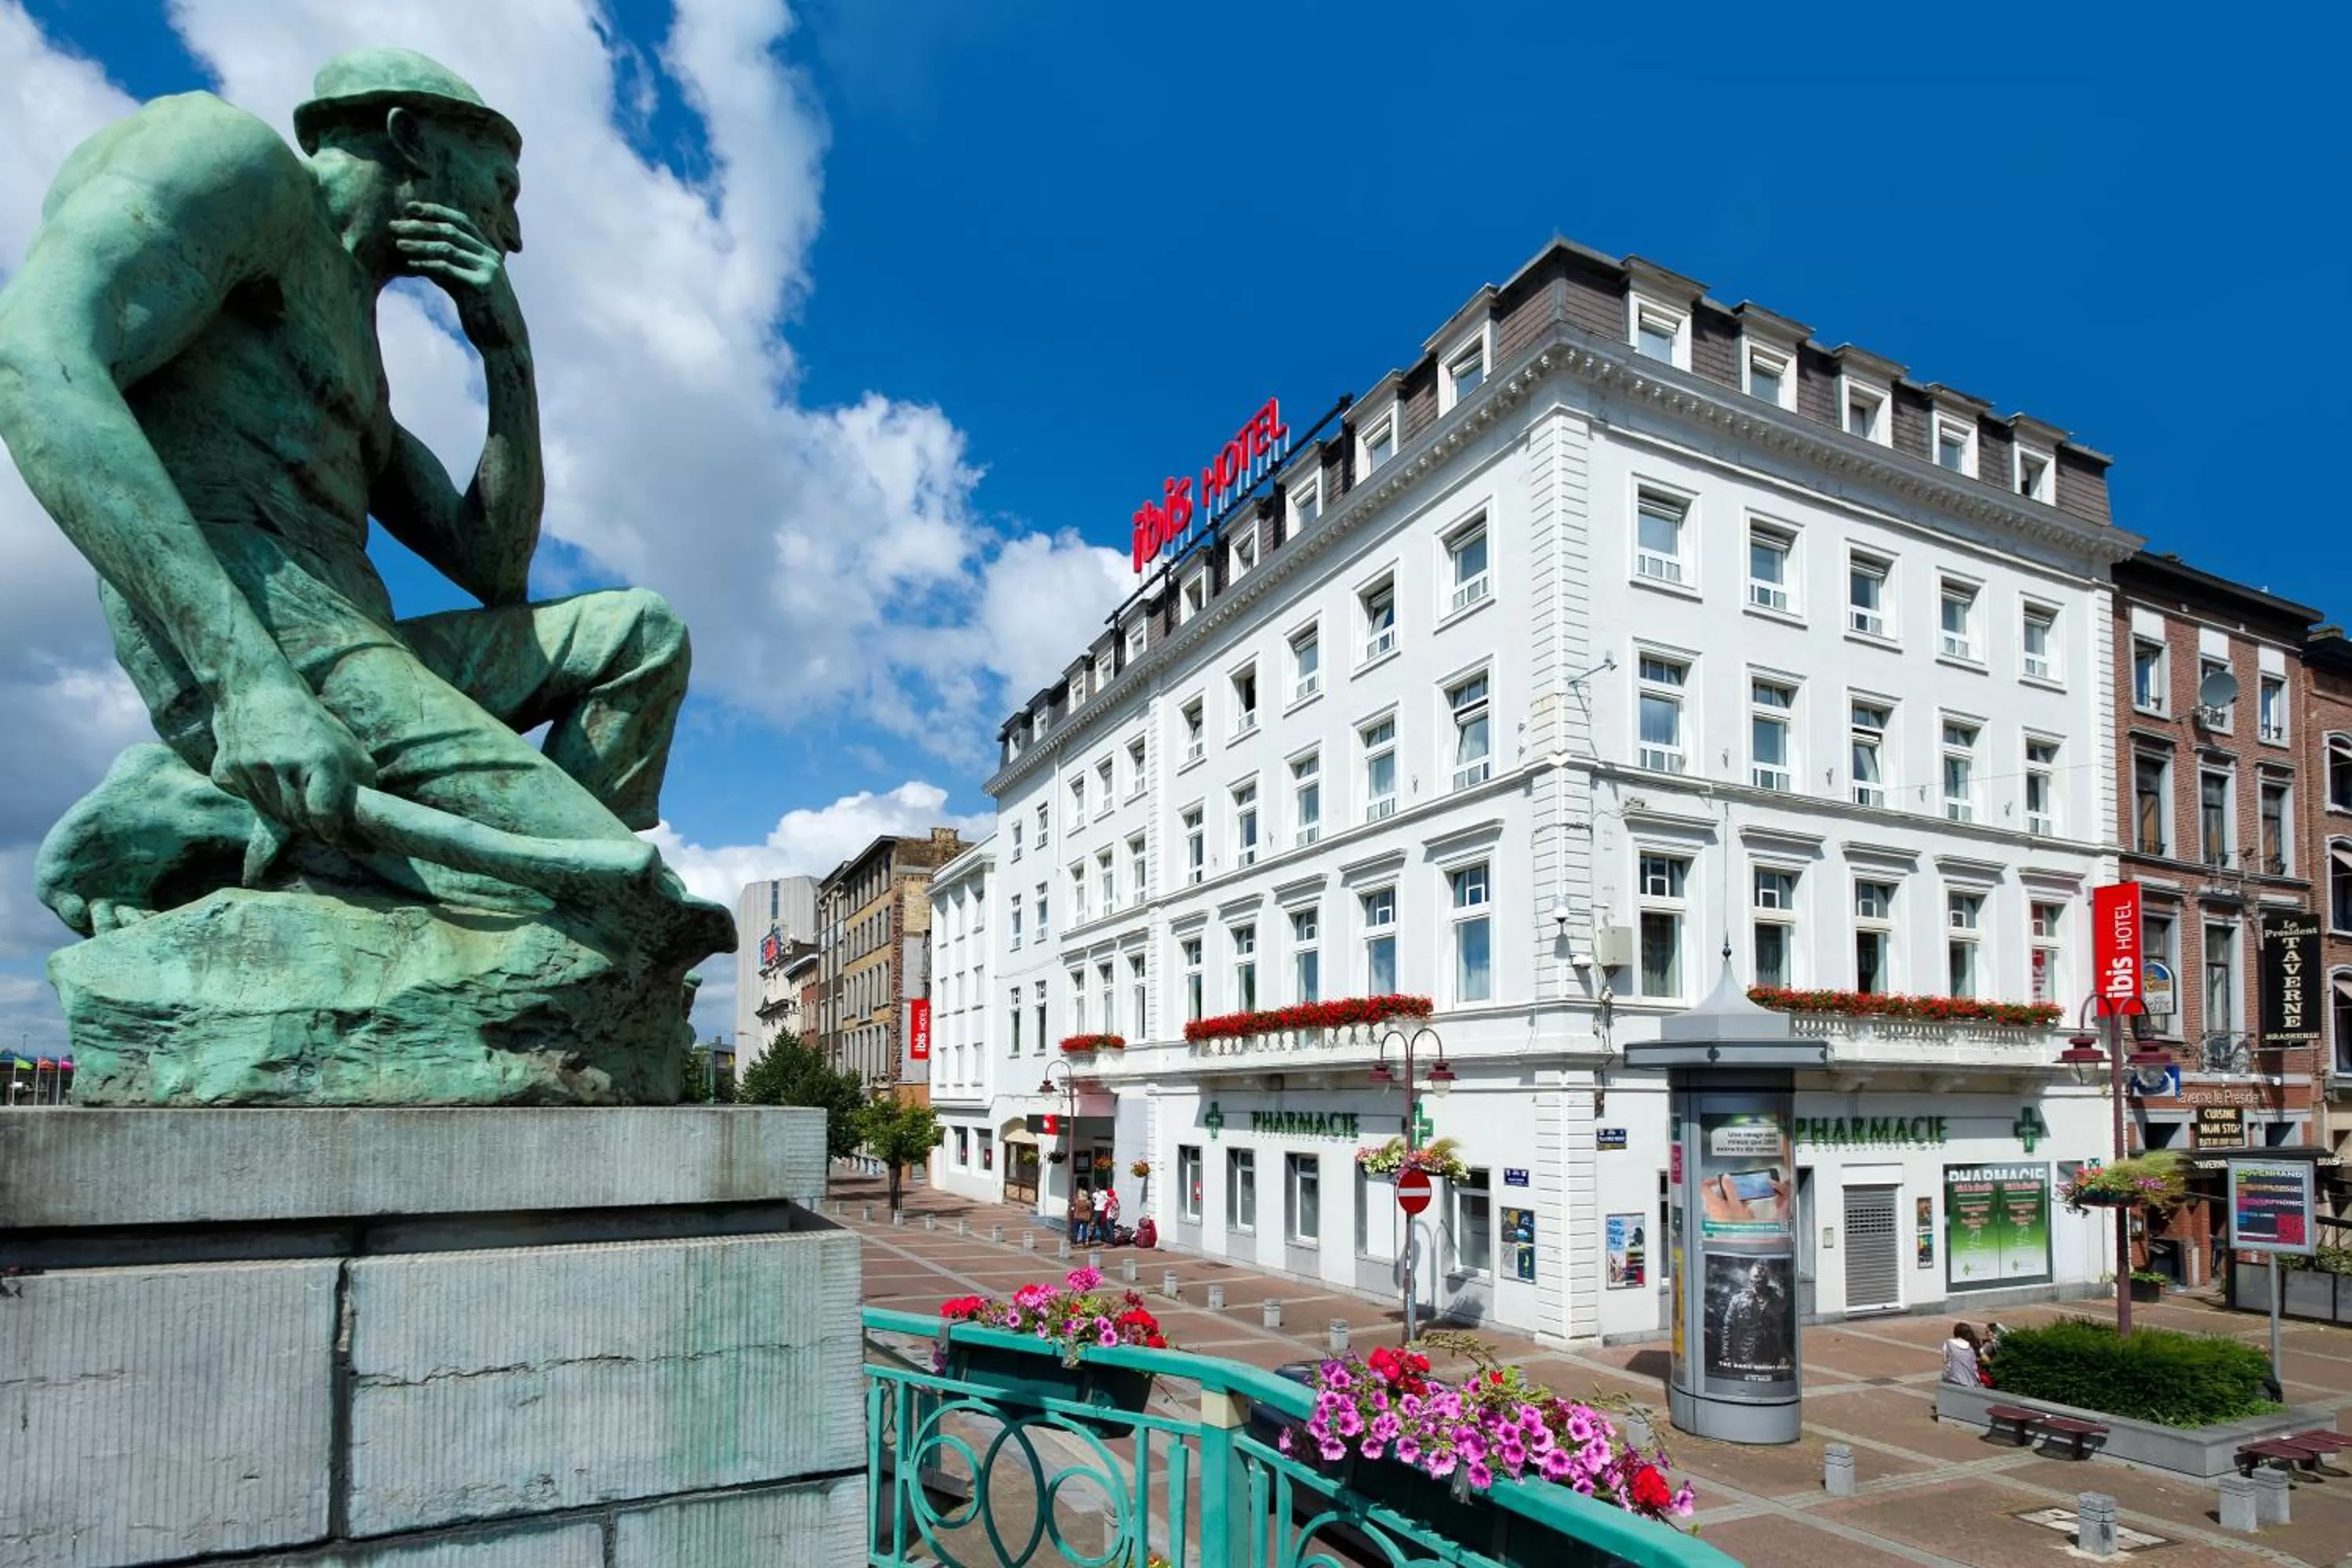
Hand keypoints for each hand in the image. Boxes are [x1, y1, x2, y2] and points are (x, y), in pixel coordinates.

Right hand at [208, 673, 374, 838]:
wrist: (256, 689)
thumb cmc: (310, 720)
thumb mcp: (347, 745)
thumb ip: (360, 780)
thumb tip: (366, 817)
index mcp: (321, 759)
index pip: (324, 815)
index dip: (334, 834)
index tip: (342, 839)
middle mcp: (286, 765)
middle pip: (298, 819)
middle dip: (315, 830)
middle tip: (326, 832)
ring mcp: (254, 768)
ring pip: (274, 815)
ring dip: (291, 822)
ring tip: (304, 817)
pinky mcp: (232, 769)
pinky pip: (253, 803)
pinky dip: (269, 809)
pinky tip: (280, 800)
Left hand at [393, 202, 523, 350]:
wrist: (503, 340)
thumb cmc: (482, 314)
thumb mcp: (463, 287)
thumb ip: (446, 271)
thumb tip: (420, 259)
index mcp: (487, 251)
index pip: (459, 221)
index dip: (434, 211)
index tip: (409, 208)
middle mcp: (489, 256)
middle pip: (450, 230)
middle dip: (420, 225)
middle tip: (394, 225)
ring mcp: (487, 269)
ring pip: (447, 247)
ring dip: (419, 244)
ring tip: (397, 244)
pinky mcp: (481, 285)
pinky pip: (448, 269)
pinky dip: (427, 265)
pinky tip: (409, 265)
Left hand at [1700, 1176, 1744, 1224]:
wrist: (1740, 1239)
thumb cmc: (1737, 1221)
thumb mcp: (1735, 1202)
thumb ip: (1729, 1188)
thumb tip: (1725, 1177)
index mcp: (1711, 1202)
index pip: (1704, 1186)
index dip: (1711, 1180)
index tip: (1721, 1179)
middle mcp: (1710, 1208)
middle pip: (1714, 1194)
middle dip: (1727, 1192)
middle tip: (1737, 1193)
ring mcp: (1714, 1215)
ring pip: (1721, 1202)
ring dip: (1732, 1200)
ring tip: (1744, 1203)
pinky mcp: (1720, 1221)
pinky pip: (1724, 1209)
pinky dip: (1732, 1207)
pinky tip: (1744, 1211)